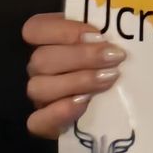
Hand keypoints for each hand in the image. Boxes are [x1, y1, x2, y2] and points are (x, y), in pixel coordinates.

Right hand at [22, 12, 125, 139]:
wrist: (116, 105)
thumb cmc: (110, 63)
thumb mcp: (106, 42)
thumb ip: (103, 33)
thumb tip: (111, 34)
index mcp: (47, 40)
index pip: (35, 28)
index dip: (64, 30)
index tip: (98, 35)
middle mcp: (38, 67)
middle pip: (41, 59)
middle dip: (82, 57)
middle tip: (115, 58)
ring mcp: (38, 96)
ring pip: (38, 87)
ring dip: (77, 82)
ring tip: (109, 79)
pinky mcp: (43, 123)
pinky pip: (37, 121)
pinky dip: (58, 113)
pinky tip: (83, 104)